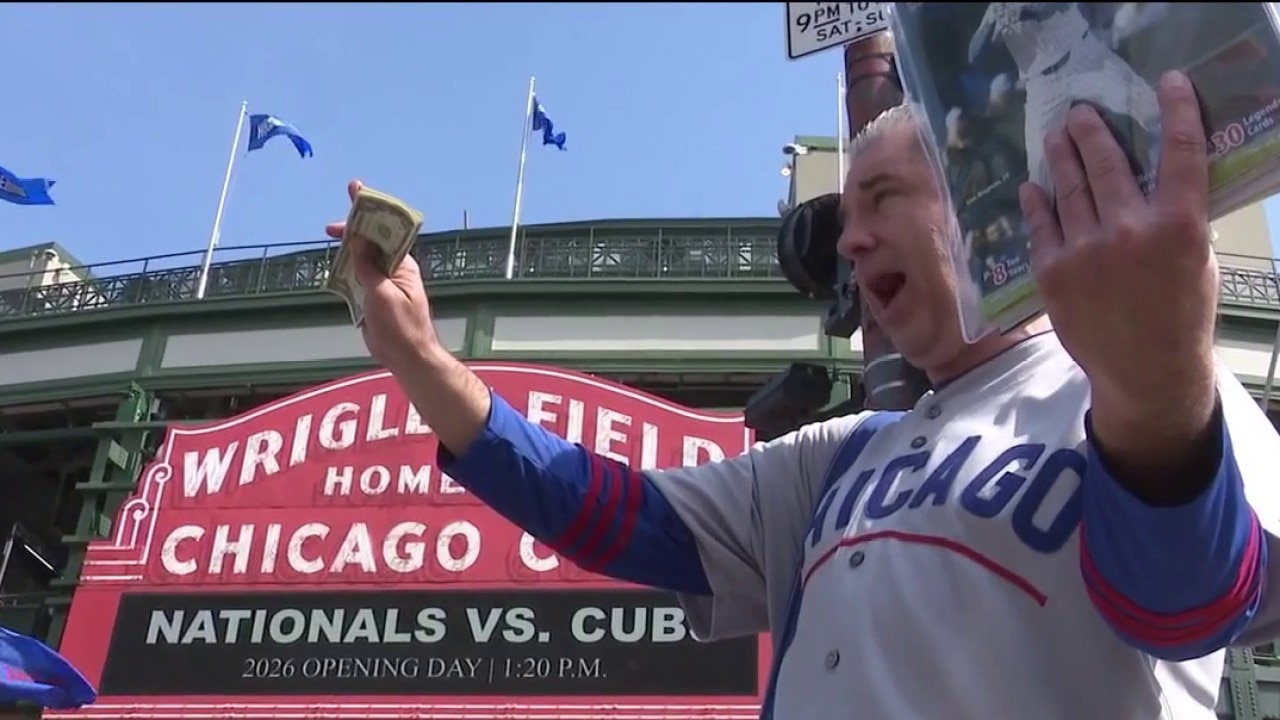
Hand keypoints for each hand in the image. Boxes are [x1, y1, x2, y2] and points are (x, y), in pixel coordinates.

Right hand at [325, 179, 441, 373]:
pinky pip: (357, 277)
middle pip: (371, 242)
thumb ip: (368, 266)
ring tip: (332, 241)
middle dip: (353, 230)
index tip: (356, 191)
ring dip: (347, 250)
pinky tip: (334, 266)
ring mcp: (383, 283)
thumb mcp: (383, 294)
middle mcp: (394, 269)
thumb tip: (359, 239)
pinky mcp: (373, 297)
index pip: (387, 229)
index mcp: (402, 264)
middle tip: (331, 227)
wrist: (406, 357)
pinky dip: (345, 270)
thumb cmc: (401, 327)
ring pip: (362, 259)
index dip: (371, 210)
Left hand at [1019, 71, 1216, 403]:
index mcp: (1179, 225)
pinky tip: (1032, 187)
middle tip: (1079, 113)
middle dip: (1091, 131)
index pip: (1181, 153)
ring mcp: (1085, 250)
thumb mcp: (1196, 260)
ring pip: (1069, 188)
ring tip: (1055, 136)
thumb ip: (1176, 218)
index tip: (1169, 83)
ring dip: (1060, 157)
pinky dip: (1036, 203)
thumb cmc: (1179, 314)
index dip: (1176, 111)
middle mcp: (1130, 231)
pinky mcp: (1052, 271)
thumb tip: (1154, 179)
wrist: (1145, 370)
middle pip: (1107, 162)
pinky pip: (1041, 225)